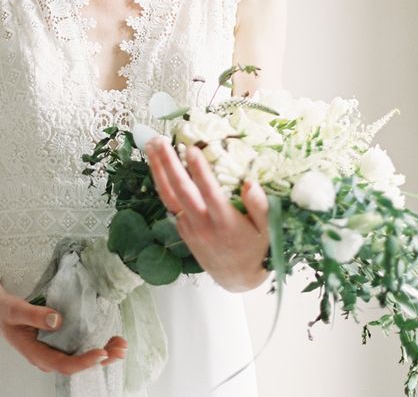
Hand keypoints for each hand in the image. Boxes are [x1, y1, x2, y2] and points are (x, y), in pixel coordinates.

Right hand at [0, 292, 127, 374]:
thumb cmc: (4, 312)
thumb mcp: (16, 310)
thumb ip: (35, 315)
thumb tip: (57, 320)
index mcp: (36, 353)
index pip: (64, 364)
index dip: (83, 361)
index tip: (101, 352)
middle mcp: (47, 357)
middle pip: (77, 364)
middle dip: (101, 358)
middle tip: (121, 348)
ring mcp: (53, 351)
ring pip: (80, 357)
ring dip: (103, 353)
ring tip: (121, 344)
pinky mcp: (58, 343)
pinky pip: (78, 348)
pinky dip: (95, 343)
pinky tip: (109, 338)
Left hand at [145, 136, 270, 291]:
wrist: (236, 278)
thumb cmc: (256, 248)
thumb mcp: (267, 229)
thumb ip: (260, 205)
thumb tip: (250, 182)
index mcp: (225, 222)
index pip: (209, 192)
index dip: (199, 170)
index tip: (191, 148)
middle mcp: (203, 225)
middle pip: (181, 191)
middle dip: (169, 164)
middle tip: (160, 140)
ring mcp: (189, 228)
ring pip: (168, 197)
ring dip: (157, 170)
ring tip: (150, 147)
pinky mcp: (182, 230)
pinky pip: (168, 204)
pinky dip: (161, 184)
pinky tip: (158, 166)